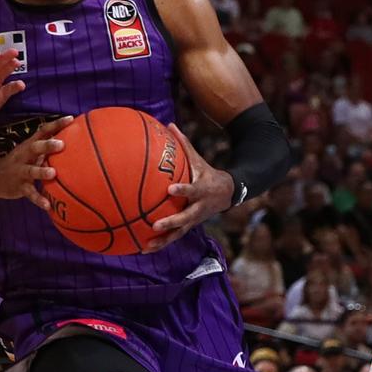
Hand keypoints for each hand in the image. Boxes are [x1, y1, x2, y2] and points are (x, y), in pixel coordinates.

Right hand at [0, 116, 71, 209]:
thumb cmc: (21, 162)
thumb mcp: (31, 152)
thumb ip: (47, 147)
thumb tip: (73, 140)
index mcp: (29, 145)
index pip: (43, 131)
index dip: (56, 124)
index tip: (70, 119)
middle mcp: (24, 155)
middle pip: (35, 147)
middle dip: (47, 145)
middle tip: (62, 144)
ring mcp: (20, 171)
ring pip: (30, 170)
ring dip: (41, 171)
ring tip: (53, 173)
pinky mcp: (19, 186)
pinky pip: (29, 193)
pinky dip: (38, 199)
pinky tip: (47, 205)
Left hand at [145, 124, 233, 251]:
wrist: (228, 193)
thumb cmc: (206, 173)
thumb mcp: (198, 159)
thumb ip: (183, 144)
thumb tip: (169, 123)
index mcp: (201, 190)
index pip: (191, 190)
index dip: (182, 190)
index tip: (170, 189)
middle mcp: (198, 207)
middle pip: (185, 218)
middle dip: (171, 222)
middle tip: (155, 225)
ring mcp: (194, 219)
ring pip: (179, 233)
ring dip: (163, 241)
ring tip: (146, 246)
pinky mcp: (190, 227)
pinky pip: (174, 237)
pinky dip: (161, 243)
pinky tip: (143, 248)